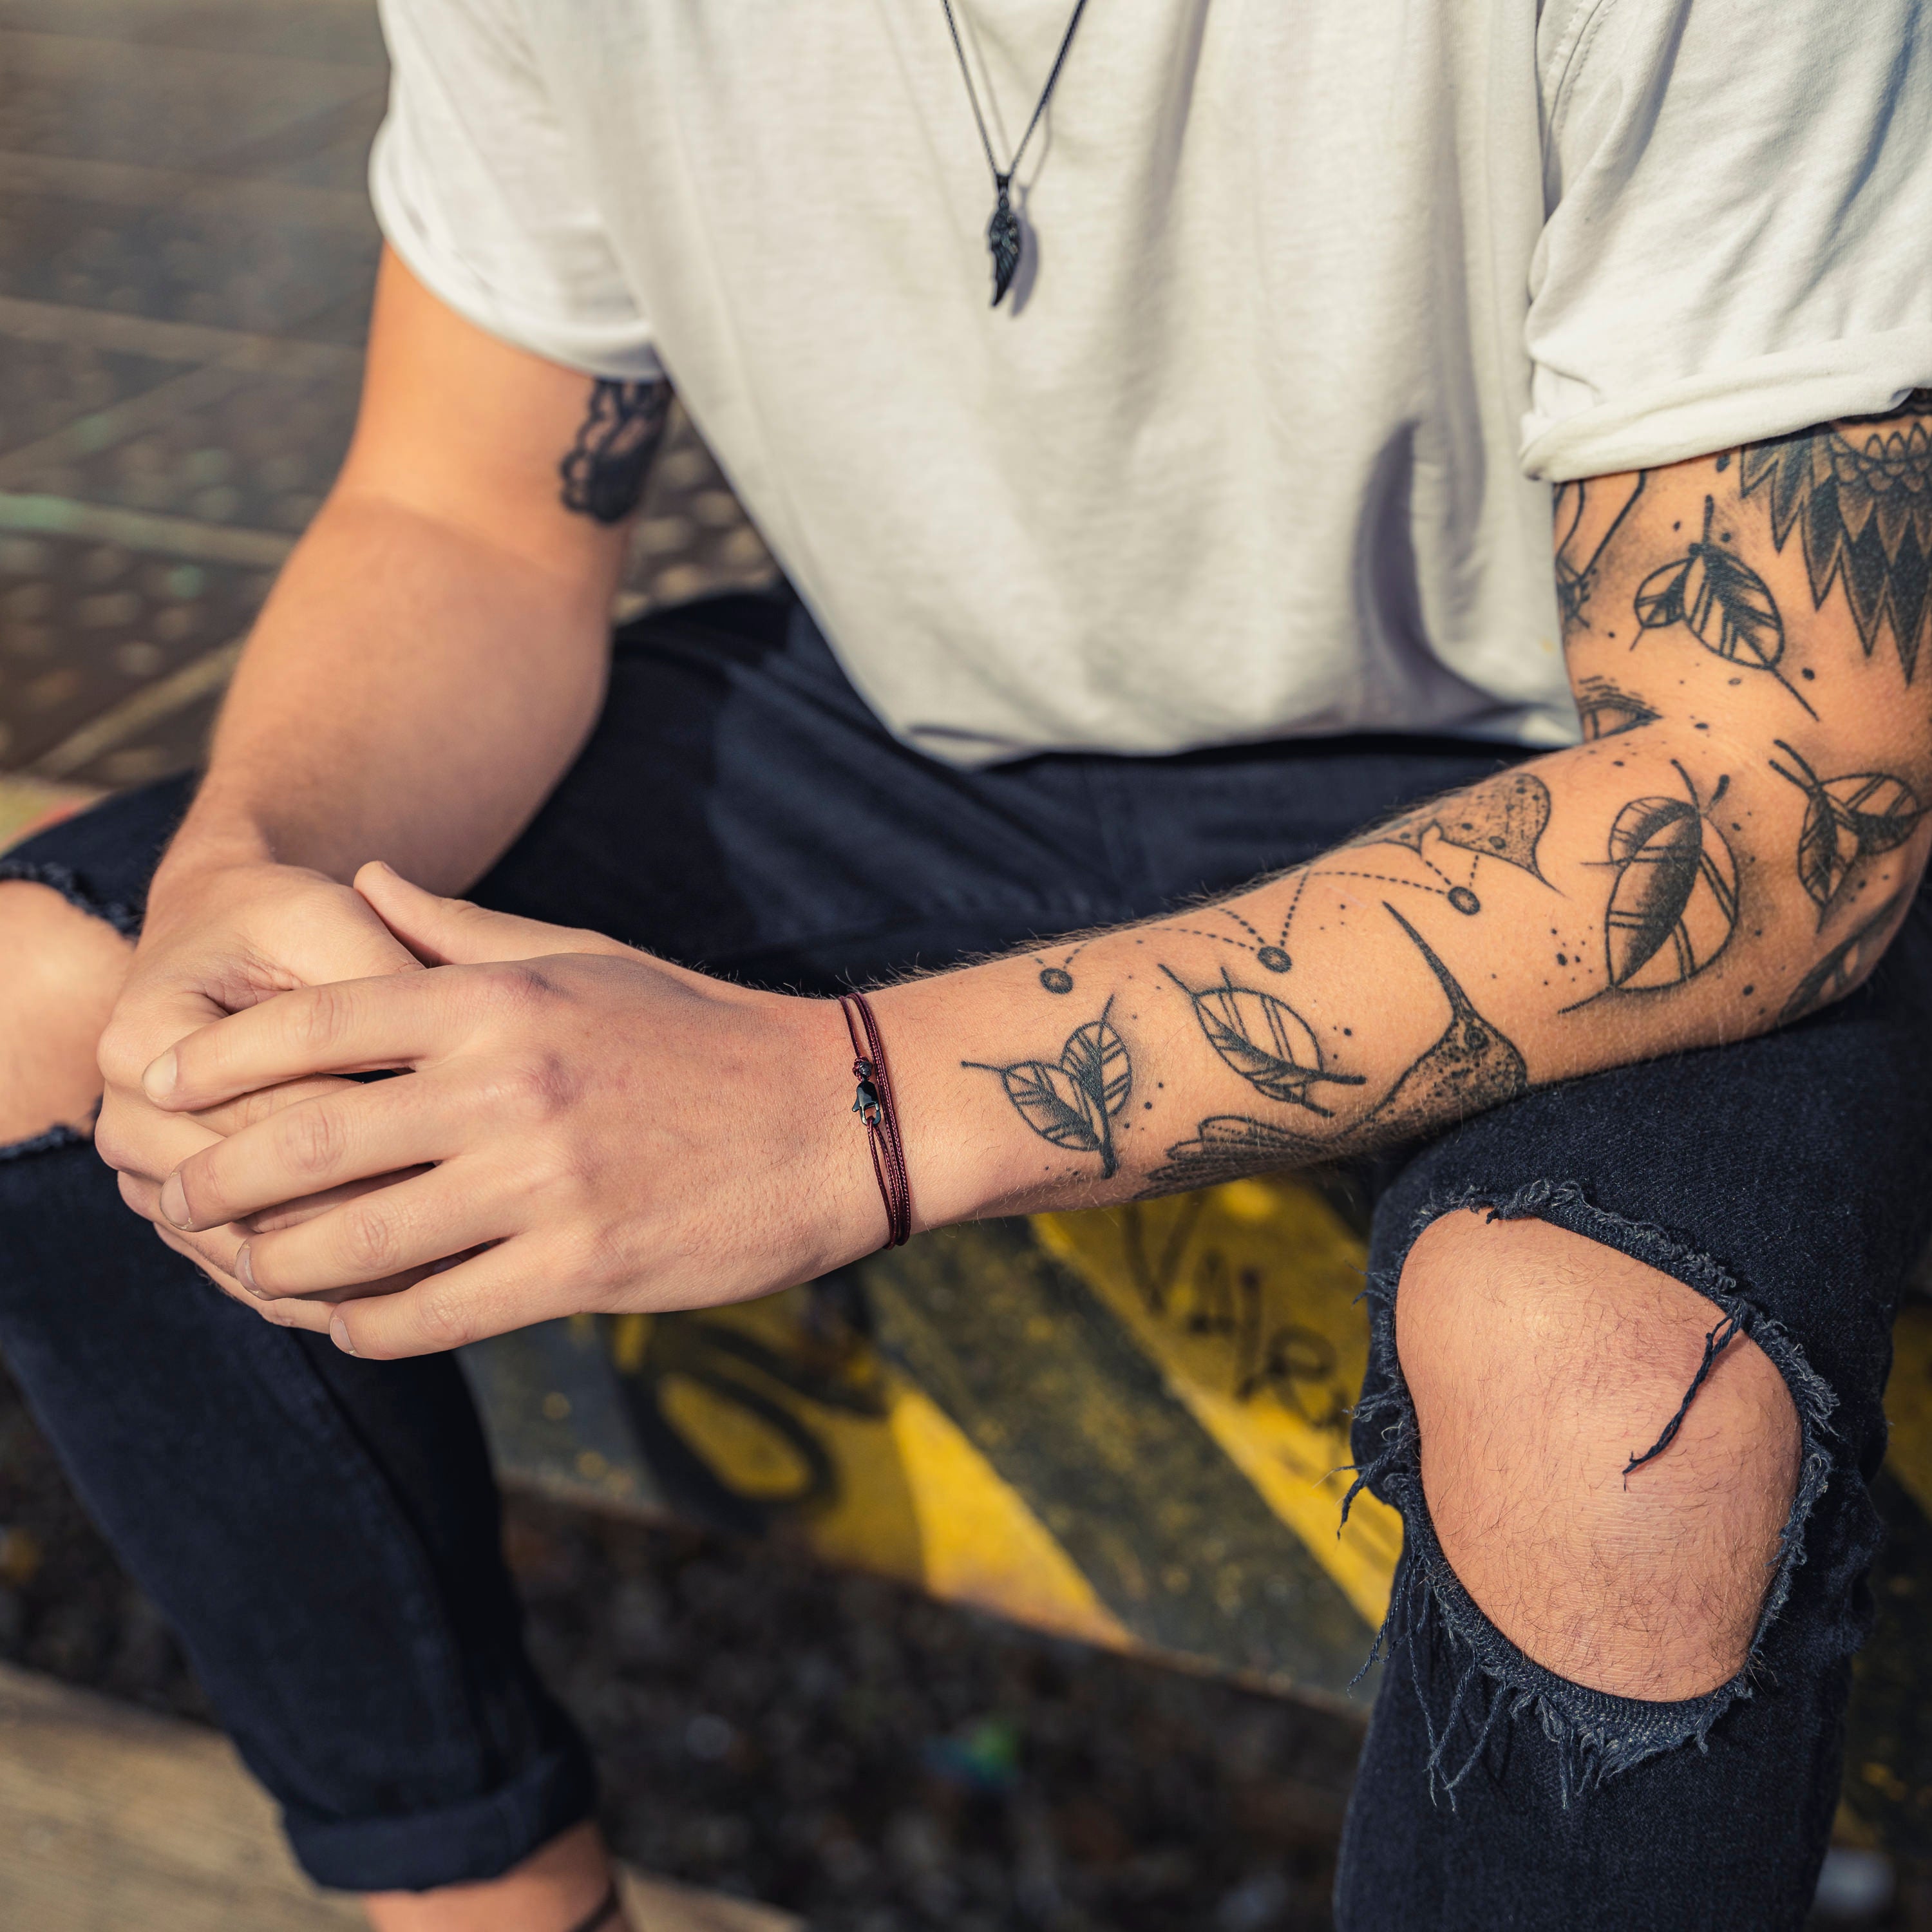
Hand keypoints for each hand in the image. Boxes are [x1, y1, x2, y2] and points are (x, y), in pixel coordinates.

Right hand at [94, 859, 433, 1315]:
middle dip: (366, 1212)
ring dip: (350, 1272)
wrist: (220, 941)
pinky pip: (252, 1276)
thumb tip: (464, 1048)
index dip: (376, 1133)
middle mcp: (127, 1121)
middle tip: (474, 1233)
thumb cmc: (285, 924)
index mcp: (145, 1040)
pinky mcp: (186, 1218)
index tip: (469, 1151)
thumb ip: (378, 975)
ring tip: (457, 1271)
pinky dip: (328, 1292)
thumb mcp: (328, 920)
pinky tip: (414, 1296)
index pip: (273, 1113)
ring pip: (253, 1252)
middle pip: (255, 1197)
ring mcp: (151, 1180)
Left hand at [139, 865, 880, 1356]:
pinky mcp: (584, 1271)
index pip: (311, 1024)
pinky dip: (366, 1327)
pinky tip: (353, 1318)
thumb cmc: (701, 1030)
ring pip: (351, 1247)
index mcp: (501, 1000)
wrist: (839, 1115)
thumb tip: (356, 881)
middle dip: (212, 1182)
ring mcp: (547, 1184)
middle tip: (181, 1199)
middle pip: (301, 1144)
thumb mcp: (584, 956)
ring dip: (276, 1269)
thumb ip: (457, 930)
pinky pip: (430, 1316)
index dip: (212, 1060)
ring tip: (254, 1270)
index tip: (163, 1089)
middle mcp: (511, 1085)